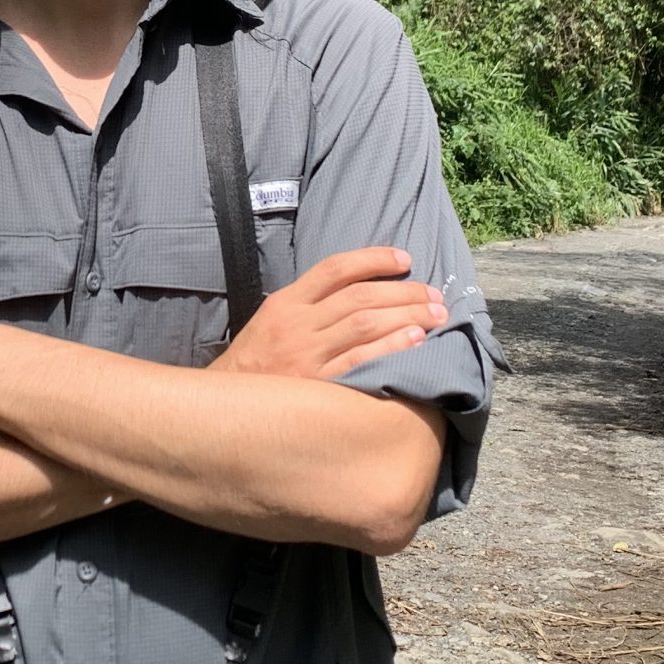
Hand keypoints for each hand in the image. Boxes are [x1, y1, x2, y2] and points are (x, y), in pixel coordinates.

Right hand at [214, 248, 447, 381]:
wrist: (227, 404)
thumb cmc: (256, 361)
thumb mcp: (272, 319)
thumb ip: (308, 303)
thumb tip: (360, 289)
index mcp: (287, 302)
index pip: (335, 268)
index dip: (374, 259)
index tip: (405, 259)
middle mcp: (298, 324)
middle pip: (359, 297)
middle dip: (403, 292)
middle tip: (434, 294)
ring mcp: (308, 355)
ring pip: (364, 324)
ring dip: (406, 316)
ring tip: (436, 316)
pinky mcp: (318, 385)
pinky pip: (361, 361)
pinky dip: (391, 347)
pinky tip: (416, 341)